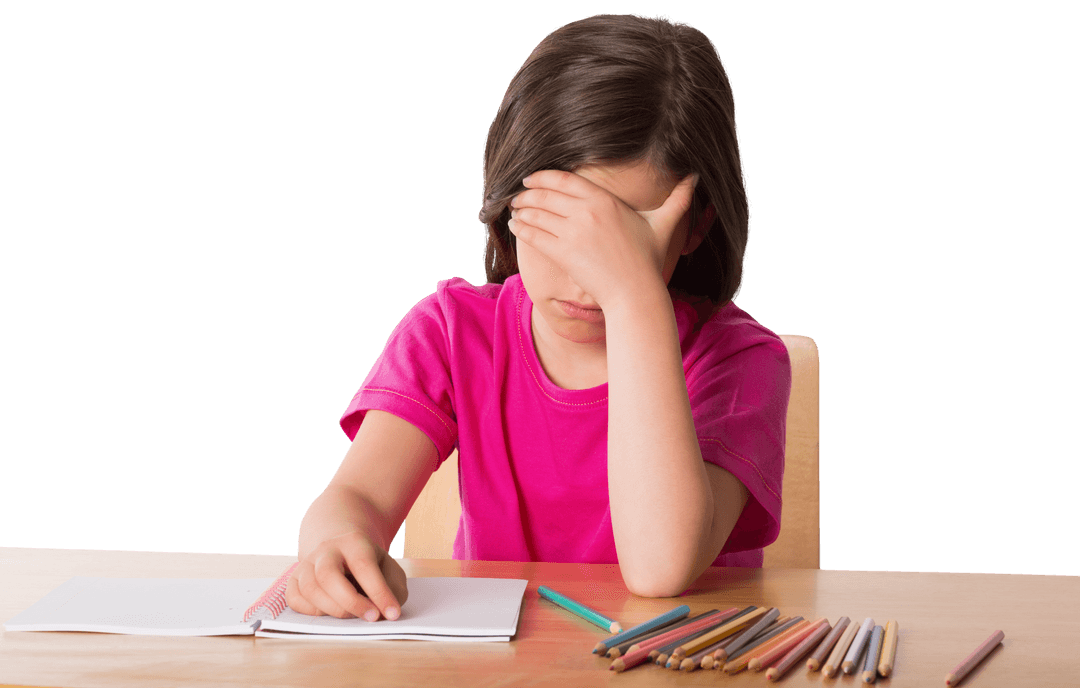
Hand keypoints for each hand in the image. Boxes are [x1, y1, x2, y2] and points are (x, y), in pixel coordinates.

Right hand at [286, 531, 407, 620]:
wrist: (340, 550)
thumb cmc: (369, 565)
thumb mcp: (389, 569)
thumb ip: (393, 589)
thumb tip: (383, 613)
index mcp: (354, 541)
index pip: (363, 565)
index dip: (378, 592)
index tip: (392, 614)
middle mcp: (326, 550)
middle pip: (328, 575)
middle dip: (351, 602)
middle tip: (371, 617)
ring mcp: (306, 564)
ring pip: (310, 589)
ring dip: (333, 610)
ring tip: (353, 617)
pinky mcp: (293, 580)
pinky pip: (294, 599)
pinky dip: (312, 612)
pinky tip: (330, 614)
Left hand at [507, 169, 696, 308]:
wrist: (634, 292)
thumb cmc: (648, 260)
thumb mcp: (665, 224)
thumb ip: (679, 198)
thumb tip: (698, 177)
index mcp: (605, 200)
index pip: (564, 179)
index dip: (543, 177)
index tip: (531, 178)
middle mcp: (586, 211)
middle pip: (545, 194)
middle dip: (527, 193)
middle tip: (517, 194)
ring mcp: (573, 232)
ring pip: (536, 213)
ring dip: (520, 209)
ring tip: (513, 210)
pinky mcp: (563, 253)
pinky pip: (534, 235)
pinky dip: (521, 228)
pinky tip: (515, 226)